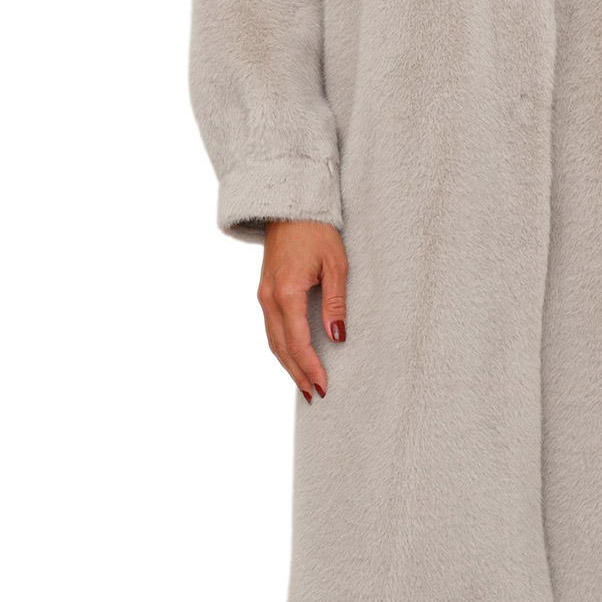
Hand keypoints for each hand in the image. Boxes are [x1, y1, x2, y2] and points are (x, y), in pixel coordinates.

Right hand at [257, 220, 347, 402]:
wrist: (289, 206)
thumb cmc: (317, 231)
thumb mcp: (335, 265)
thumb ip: (335, 304)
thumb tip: (337, 337)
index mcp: (287, 293)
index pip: (298, 342)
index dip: (311, 367)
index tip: (324, 386)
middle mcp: (269, 298)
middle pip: (281, 348)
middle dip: (298, 374)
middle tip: (315, 395)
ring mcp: (263, 295)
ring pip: (273, 341)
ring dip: (288, 365)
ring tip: (305, 385)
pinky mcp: (264, 292)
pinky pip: (271, 328)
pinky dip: (282, 348)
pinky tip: (293, 358)